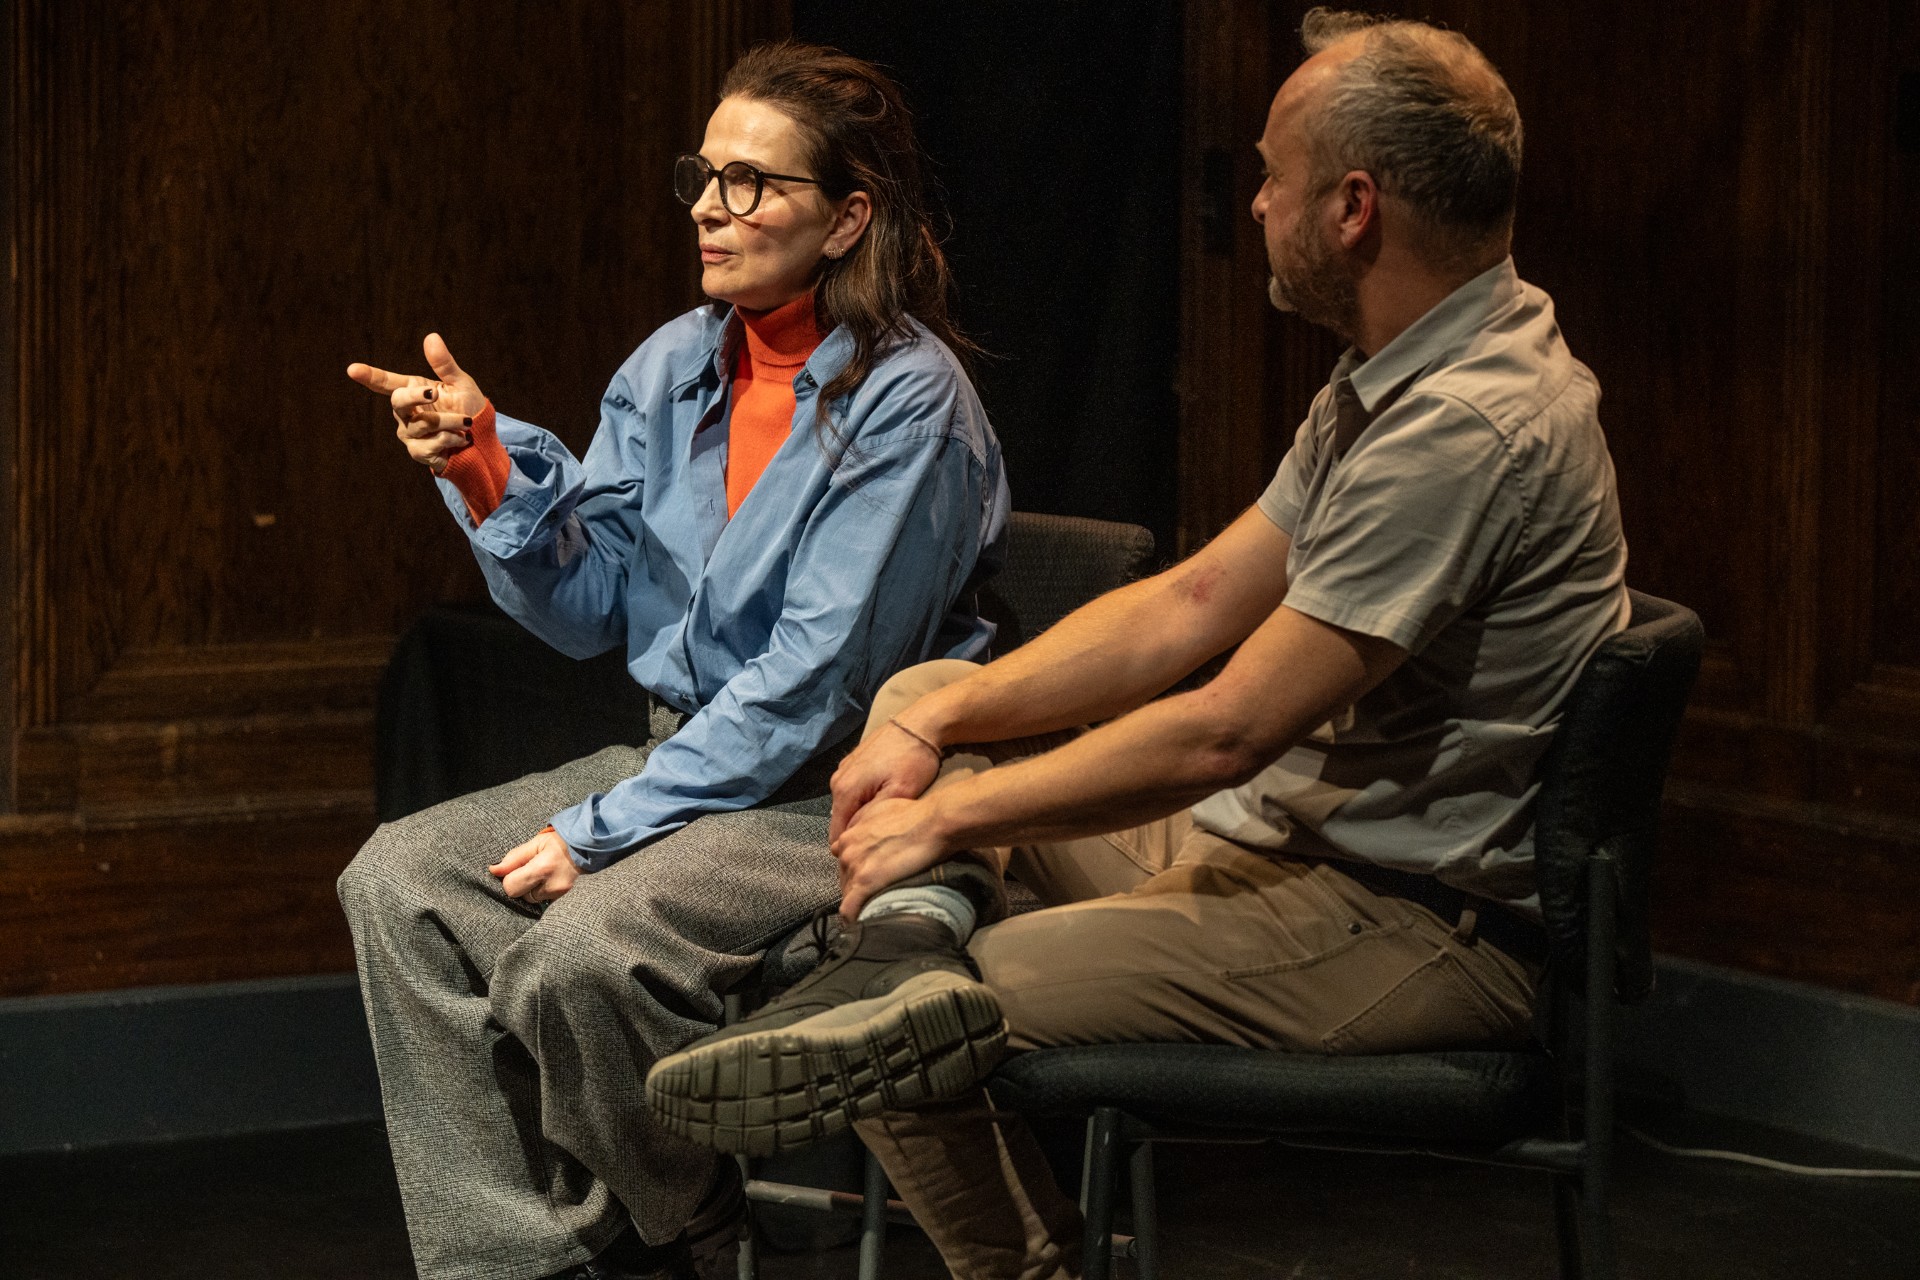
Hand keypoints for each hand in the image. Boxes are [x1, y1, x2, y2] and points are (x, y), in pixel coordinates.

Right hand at [347, 333, 489, 473]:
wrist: (481, 439)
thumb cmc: (467, 408)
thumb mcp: (460, 383)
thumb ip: (444, 364)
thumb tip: (431, 337)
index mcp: (412, 390)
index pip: (386, 382)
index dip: (369, 376)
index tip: (352, 370)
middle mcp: (406, 412)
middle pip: (398, 401)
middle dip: (415, 396)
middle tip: (433, 393)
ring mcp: (409, 433)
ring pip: (422, 424)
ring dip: (450, 421)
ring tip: (466, 422)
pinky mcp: (417, 452)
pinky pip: (430, 444)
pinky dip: (451, 439)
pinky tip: (460, 439)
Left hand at [489, 828, 580, 903]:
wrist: (588, 847)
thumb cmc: (561, 842)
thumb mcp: (536, 843)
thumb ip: (513, 858)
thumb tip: (494, 870)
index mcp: (543, 868)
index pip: (511, 886)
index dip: (508, 878)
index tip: (515, 869)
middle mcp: (552, 885)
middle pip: (520, 896)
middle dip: (519, 886)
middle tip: (529, 872)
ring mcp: (560, 894)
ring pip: (531, 900)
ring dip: (530, 890)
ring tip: (541, 875)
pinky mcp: (564, 899)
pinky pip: (542, 902)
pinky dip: (541, 893)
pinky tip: (547, 881)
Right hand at [828, 720, 943, 841]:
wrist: (920, 723)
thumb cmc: (914, 758)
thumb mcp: (900, 792)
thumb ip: (874, 817)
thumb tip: (858, 836)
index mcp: (845, 790)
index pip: (837, 834)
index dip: (851, 850)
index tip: (867, 860)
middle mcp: (838, 780)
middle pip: (841, 820)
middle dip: (856, 836)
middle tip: (879, 848)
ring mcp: (844, 769)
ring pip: (848, 806)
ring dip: (861, 818)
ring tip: (883, 829)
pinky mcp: (854, 763)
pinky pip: (854, 792)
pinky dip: (864, 802)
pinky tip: (883, 806)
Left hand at [831, 795, 952, 920]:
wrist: (933, 823)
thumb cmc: (915, 815)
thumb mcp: (883, 808)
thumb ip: (866, 821)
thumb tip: (866, 831)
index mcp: (850, 836)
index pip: (843, 863)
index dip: (856, 873)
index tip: (869, 881)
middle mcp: (846, 851)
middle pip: (844, 880)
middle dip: (857, 890)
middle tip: (876, 898)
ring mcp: (855, 867)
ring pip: (847, 895)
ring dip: (859, 905)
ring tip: (874, 913)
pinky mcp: (865, 883)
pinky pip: (849, 910)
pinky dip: (854, 919)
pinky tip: (865, 925)